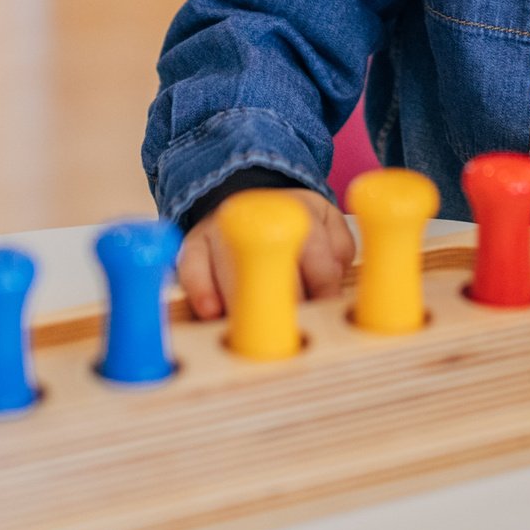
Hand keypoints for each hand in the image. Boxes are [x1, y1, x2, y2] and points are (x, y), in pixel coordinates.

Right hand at [173, 186, 356, 320]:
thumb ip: (339, 249)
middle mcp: (254, 220)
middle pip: (267, 260)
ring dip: (241, 301)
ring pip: (228, 265)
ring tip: (251, 331)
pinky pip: (191, 268)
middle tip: (290, 330)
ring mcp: (221, 231)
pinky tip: (212, 312)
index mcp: (297, 214)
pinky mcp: (193, 246)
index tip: (326, 310)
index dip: (322, 284)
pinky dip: (201, 290)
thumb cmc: (292, 221)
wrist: (248, 198)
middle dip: (280, 299)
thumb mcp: (327, 224)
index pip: (313, 250)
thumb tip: (333, 282)